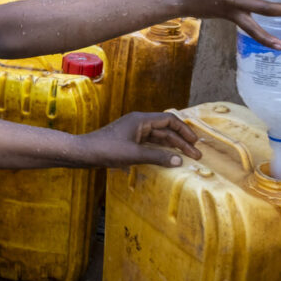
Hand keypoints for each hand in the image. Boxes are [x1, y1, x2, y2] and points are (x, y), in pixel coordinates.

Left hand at [83, 112, 201, 168]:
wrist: (84, 152)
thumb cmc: (106, 150)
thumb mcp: (134, 154)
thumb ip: (158, 156)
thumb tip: (179, 160)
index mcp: (141, 120)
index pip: (169, 120)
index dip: (184, 131)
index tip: (195, 143)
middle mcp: (138, 123)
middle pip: (165, 130)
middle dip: (181, 142)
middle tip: (196, 156)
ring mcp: (133, 132)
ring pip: (158, 137)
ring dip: (172, 147)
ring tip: (185, 158)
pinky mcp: (128, 141)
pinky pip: (149, 144)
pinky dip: (160, 150)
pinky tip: (167, 159)